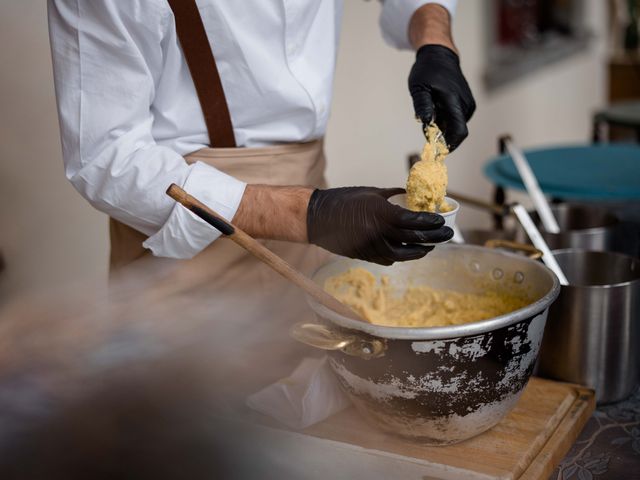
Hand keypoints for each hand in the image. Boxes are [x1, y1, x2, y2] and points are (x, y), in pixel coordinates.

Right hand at [306, 187, 452, 265]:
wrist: (318, 218)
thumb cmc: (344, 200)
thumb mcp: (372, 193)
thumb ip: (393, 196)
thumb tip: (410, 195)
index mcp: (381, 214)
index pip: (413, 221)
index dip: (431, 223)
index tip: (442, 221)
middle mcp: (379, 233)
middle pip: (413, 239)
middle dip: (434, 238)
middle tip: (447, 236)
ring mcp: (372, 247)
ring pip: (404, 254)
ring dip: (420, 251)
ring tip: (430, 246)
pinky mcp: (366, 255)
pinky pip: (389, 259)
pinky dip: (401, 255)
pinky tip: (408, 251)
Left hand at [408, 44, 474, 150]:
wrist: (440, 55)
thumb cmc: (427, 70)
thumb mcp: (419, 88)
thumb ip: (423, 106)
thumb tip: (426, 123)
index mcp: (454, 101)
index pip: (459, 132)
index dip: (449, 146)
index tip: (437, 152)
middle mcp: (465, 105)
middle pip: (455, 132)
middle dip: (441, 137)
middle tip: (426, 128)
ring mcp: (468, 104)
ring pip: (455, 127)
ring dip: (442, 128)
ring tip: (430, 112)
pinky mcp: (467, 104)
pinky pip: (456, 120)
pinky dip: (445, 122)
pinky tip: (436, 111)